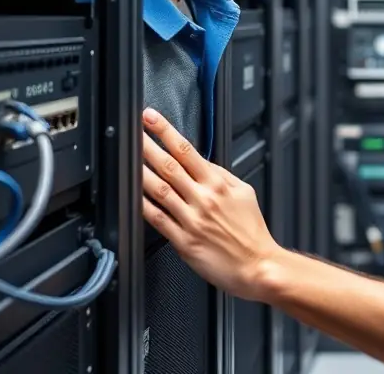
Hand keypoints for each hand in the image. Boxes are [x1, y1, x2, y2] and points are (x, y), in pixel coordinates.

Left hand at [140, 108, 279, 300]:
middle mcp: (203, 198)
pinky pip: (159, 220)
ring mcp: (191, 219)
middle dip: (148, 145)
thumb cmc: (252, 232)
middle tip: (132, 131)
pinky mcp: (184, 241)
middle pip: (169, 166)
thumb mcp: (244, 193)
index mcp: (218, 184)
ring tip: (126, 159)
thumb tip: (202, 162)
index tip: (151, 118)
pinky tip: (133, 196)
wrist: (258, 265)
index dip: (166, 131)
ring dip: (140, 172)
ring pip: (160, 190)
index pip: (187, 150)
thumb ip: (221, 175)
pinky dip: (144, 206)